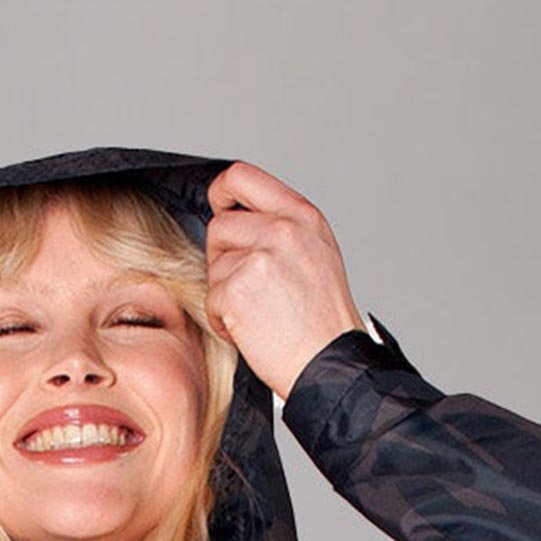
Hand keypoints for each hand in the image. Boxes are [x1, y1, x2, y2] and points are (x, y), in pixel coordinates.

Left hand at [203, 162, 369, 402]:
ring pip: (214, 265)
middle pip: (220, 225)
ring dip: (225, 294)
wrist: (329, 364)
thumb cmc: (324, 322)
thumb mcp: (317, 254)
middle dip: (223, 258)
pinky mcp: (237, 289)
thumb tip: (241, 218)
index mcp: (302, 216)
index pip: (241, 177)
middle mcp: (282, 230)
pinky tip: (250, 330)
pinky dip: (223, 320)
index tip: (219, 209)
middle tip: (247, 286)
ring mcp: (259, 258)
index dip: (221, 193)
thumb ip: (282, 228)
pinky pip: (211, 298)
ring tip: (256, 314)